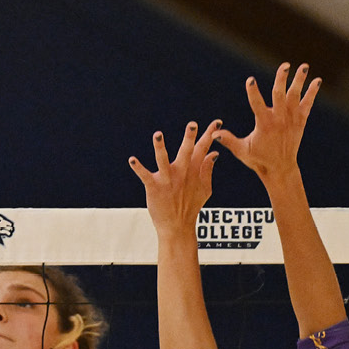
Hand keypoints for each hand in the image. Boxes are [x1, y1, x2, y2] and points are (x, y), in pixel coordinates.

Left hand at [129, 119, 220, 240]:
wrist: (177, 226)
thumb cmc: (191, 206)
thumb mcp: (205, 189)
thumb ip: (208, 170)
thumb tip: (214, 153)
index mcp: (193, 171)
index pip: (203, 149)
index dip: (210, 135)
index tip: (216, 122)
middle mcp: (181, 173)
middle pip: (186, 152)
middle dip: (190, 138)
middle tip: (192, 125)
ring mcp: (167, 180)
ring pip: (163, 161)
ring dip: (160, 148)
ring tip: (158, 135)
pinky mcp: (154, 187)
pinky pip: (145, 176)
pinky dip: (138, 168)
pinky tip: (132, 160)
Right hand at [215, 63, 319, 184]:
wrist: (280, 168)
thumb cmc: (259, 160)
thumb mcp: (242, 151)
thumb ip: (228, 140)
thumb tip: (213, 133)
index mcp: (264, 124)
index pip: (257, 104)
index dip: (253, 92)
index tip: (250, 81)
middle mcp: (279, 119)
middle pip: (280, 95)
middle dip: (282, 79)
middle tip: (285, 66)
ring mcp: (291, 119)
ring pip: (295, 96)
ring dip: (299, 81)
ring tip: (304, 66)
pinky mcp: (300, 121)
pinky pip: (307, 104)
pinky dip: (312, 92)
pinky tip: (317, 81)